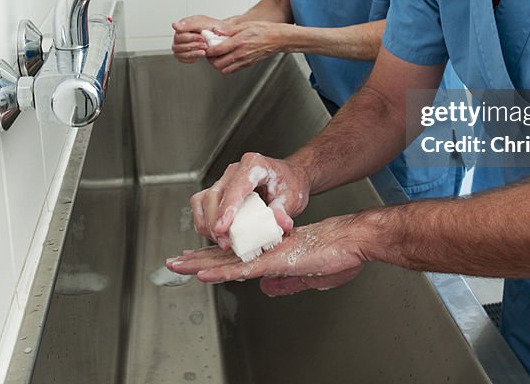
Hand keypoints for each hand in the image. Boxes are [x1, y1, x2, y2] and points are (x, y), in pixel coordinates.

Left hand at [166, 215, 366, 296]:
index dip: (214, 259)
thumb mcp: (310, 276)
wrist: (355, 239)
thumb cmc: (341, 254)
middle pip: (226, 255)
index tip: (195, 260)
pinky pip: (242, 267)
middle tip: (175, 261)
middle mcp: (266, 250)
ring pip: (227, 260)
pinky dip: (221, 271)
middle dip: (198, 259)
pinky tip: (203, 273)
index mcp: (273, 253)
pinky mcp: (276, 260)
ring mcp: (269, 254)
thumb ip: (286, 282)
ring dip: (200, 263)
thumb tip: (266, 289)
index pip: (238, 257)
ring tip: (177, 265)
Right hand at [171, 15, 221, 62]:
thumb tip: (174, 25)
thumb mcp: (203, 23)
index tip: (203, 38)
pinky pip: (182, 59)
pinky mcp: (182, 53)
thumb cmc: (212, 27)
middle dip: (193, 46)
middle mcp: (179, 34)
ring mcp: (180, 44)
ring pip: (178, 53)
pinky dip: (191, 58)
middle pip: (177, 45)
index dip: (191, 38)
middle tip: (205, 45)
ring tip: (203, 51)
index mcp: (183, 24)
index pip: (179, 34)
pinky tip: (200, 54)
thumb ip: (189, 24)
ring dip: (192, 53)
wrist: (220, 33)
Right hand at [189, 152, 310, 250]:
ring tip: (222, 241)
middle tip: (226, 243)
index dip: (227, 208)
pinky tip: (215, 235)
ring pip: (203, 200)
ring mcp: (225, 179)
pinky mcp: (219, 190)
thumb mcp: (292, 198)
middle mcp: (235, 170)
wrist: (289, 178)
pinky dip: (203, 221)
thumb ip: (284, 211)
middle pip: (214, 195)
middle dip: (215, 222)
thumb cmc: (289, 183)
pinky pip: (201, 204)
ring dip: (207, 224)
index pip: (236, 187)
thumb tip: (281, 224)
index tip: (222, 228)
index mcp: (254, 165)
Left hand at [205, 21, 286, 73]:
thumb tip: (216, 30)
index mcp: (239, 42)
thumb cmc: (264, 30)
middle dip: (210, 59)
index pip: (216, 51)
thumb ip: (229, 29)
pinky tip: (227, 57)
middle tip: (210, 51)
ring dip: (218, 64)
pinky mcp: (247, 64)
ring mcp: (244, 61)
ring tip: (218, 55)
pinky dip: (226, 66)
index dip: (208, 50)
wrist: (278, 39)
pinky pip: (232, 70)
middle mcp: (240, 54)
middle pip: (218, 64)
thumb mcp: (245, 25)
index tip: (206, 45)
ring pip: (224, 69)